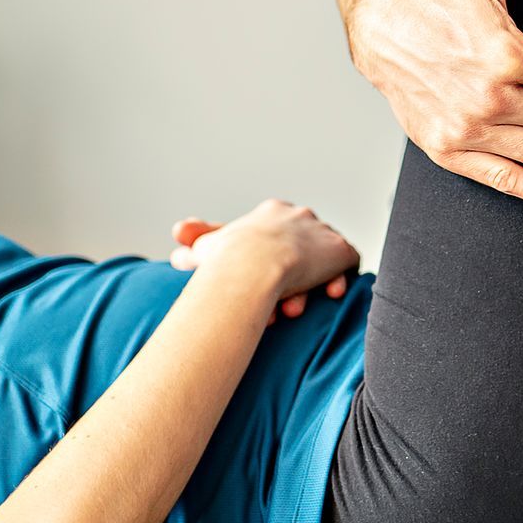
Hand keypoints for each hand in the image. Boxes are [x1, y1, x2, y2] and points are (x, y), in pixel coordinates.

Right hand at [168, 202, 357, 320]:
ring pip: (320, 264)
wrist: (254, 262)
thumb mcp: (205, 248)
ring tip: (292, 310)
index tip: (259, 292)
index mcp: (272, 212)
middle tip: (275, 309)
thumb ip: (194, 242)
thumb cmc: (225, 257)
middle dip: (285, 283)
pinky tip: (326, 296)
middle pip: (299, 254)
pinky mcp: (340, 250)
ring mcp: (323, 232)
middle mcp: (300, 216)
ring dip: (305, 289)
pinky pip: (344, 268)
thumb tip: (178, 246)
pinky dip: (336, 283)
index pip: (275, 241)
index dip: (268, 268)